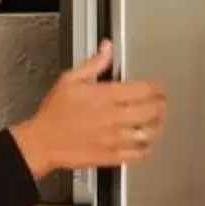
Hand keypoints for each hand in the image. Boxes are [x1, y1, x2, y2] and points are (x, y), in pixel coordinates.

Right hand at [13, 40, 169, 178]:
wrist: (43, 143)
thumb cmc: (54, 114)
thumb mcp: (70, 80)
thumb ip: (94, 64)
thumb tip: (107, 49)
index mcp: (105, 96)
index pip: (144, 90)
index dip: (156, 87)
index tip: (157, 87)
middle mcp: (113, 117)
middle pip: (152, 111)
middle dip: (161, 105)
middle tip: (161, 103)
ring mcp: (115, 138)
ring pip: (149, 132)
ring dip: (157, 126)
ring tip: (157, 122)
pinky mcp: (112, 156)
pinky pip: (139, 153)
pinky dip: (147, 147)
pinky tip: (145, 142)